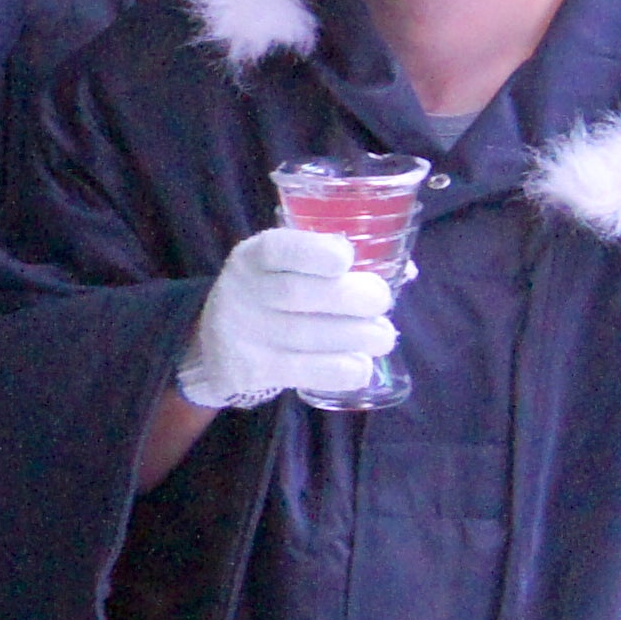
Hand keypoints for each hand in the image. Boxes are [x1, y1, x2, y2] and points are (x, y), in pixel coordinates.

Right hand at [175, 227, 394, 410]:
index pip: (278, 248)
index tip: (347, 258)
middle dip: (351, 297)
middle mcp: (243, 290)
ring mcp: (244, 333)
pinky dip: (340, 369)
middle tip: (382, 302)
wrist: (215, 345)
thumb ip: (333, 265)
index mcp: (255, 256)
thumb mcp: (285, 270)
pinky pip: (303, 371)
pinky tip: (361, 366)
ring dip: (356, 336)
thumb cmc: (270, 296)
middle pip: (298, 293)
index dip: (314, 252)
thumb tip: (406, 271)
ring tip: (383, 337)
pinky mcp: (251, 370)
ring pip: (306, 335)